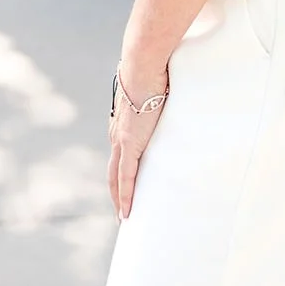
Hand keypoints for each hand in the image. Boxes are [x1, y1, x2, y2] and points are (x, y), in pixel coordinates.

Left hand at [108, 61, 168, 220]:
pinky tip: (127, 212)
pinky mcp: (129, 145)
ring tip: (124, 218)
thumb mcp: (154, 91)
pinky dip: (125, 196)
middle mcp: (117, 135)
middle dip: (115, 192)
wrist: (143, 67)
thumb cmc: (152, 73)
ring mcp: (121, 141)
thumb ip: (159, 100)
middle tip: (121, 212)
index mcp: (122, 123)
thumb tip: (171, 95)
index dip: (119, 172)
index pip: (118, 155)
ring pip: (115, 179)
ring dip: (119, 199)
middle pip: (112, 172)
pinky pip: (126, 178)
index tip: (124, 185)